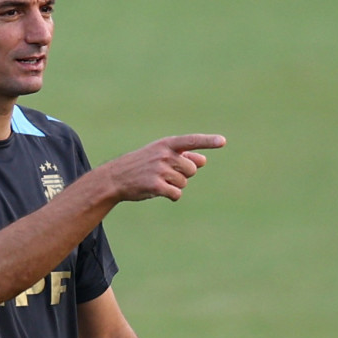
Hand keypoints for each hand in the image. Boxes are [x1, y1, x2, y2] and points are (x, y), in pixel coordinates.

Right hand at [99, 134, 225, 201]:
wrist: (115, 178)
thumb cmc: (141, 165)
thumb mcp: (160, 155)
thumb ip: (183, 156)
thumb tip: (204, 160)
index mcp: (166, 144)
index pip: (191, 141)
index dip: (208, 141)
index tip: (223, 142)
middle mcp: (164, 155)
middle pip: (192, 169)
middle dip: (184, 174)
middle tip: (166, 174)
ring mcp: (159, 170)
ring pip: (184, 183)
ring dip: (175, 186)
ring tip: (159, 182)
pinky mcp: (155, 186)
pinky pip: (176, 194)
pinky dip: (172, 196)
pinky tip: (161, 192)